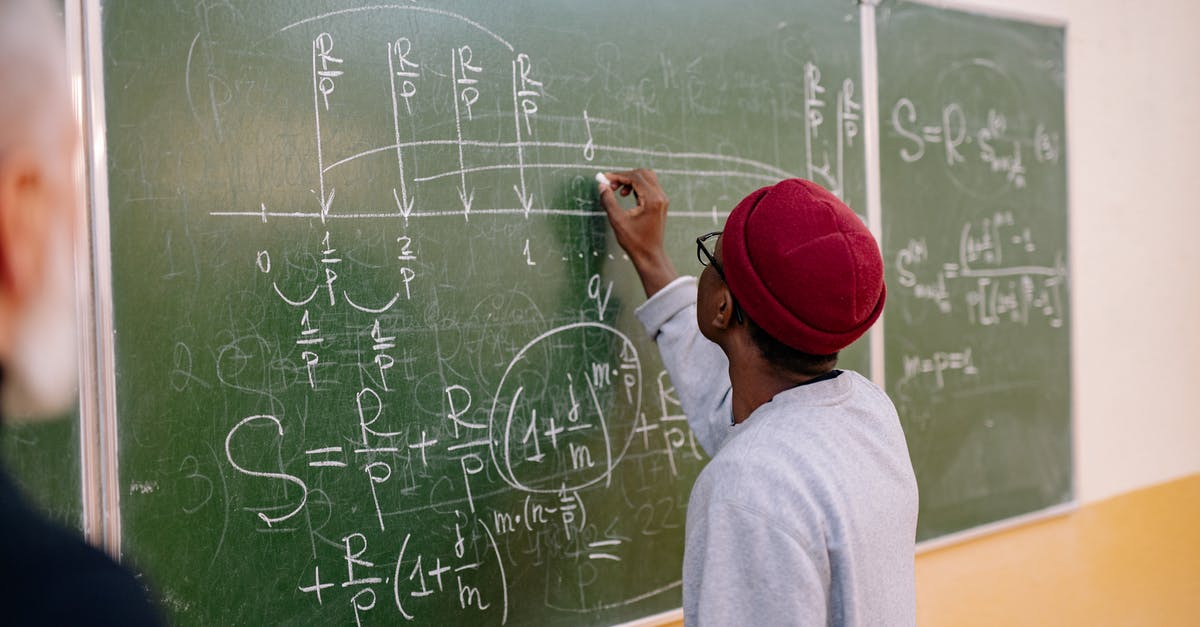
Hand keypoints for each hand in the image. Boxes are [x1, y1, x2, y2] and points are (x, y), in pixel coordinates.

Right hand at [598, 169, 677, 296]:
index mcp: (652, 200)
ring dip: (631, 180)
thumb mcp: (618, 221)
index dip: (618, 176)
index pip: (635, 177)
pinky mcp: (660, 203)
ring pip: (647, 178)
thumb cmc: (635, 242)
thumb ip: (608, 201)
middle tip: (611, 185)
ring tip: (619, 192)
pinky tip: (627, 196)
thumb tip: (602, 186)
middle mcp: (660, 196)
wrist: (650, 255)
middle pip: (643, 174)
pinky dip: (637, 186)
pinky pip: (649, 186)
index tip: (605, 178)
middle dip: (625, 176)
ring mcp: (662, 199)